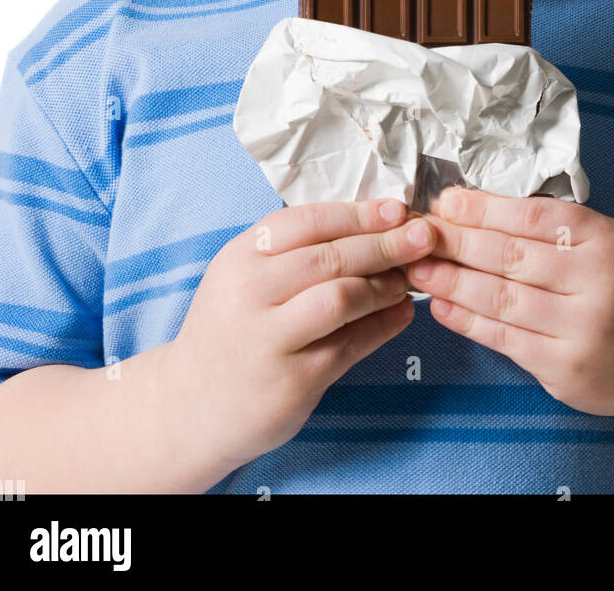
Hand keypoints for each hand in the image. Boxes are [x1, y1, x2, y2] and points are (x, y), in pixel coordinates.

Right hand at [170, 199, 435, 471]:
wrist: (190, 405)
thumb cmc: (229, 328)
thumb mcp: (243, 276)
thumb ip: (292, 251)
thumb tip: (368, 223)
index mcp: (240, 257)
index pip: (308, 221)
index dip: (358, 213)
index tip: (397, 208)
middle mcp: (250, 294)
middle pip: (330, 258)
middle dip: (385, 244)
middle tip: (424, 237)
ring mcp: (269, 340)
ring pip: (342, 299)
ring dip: (384, 286)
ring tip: (407, 280)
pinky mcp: (292, 381)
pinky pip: (349, 346)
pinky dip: (382, 327)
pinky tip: (401, 315)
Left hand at [404, 189, 613, 420]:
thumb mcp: (601, 243)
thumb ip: (549, 228)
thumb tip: (470, 208)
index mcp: (604, 240)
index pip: (532, 218)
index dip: (482, 209)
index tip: (444, 202)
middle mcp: (596, 283)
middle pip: (511, 257)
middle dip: (456, 242)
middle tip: (417, 232)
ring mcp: (581, 331)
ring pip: (501, 299)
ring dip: (451, 282)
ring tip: (418, 268)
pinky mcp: (564, 370)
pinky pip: (505, 339)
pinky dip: (467, 321)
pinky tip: (441, 307)